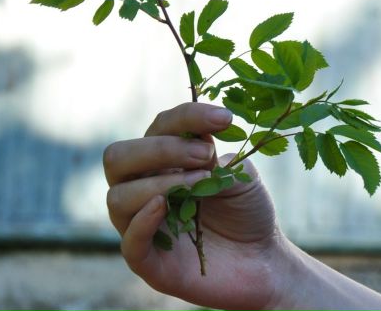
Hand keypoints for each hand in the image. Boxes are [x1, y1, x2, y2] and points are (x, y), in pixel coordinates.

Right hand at [104, 102, 293, 310]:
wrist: (263, 260)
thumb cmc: (248, 212)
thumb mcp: (241, 175)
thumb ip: (215, 158)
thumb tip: (197, 144)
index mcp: (166, 163)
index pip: (159, 128)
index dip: (187, 117)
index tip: (224, 118)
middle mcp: (145, 190)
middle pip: (119, 158)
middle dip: (160, 148)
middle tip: (205, 154)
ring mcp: (142, 226)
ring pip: (117, 197)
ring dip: (159, 183)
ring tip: (202, 182)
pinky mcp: (148, 262)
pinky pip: (128, 242)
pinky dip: (142, 221)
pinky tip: (164, 206)